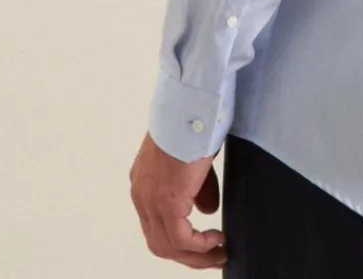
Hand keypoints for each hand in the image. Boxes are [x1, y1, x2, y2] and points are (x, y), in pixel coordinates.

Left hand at [129, 131, 227, 268]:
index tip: (203, 242)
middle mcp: (142, 194)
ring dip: (196, 256)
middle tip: (214, 256)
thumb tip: (207, 210)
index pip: (156, 223)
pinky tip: (218, 239)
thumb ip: (197, 188)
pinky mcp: (166, 202)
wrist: (192, 105)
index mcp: (145, 181)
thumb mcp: (194, 160)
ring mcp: (150, 200)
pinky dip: (200, 246)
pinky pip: (181, 240)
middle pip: (159, 241)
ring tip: (220, 253)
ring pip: (169, 246)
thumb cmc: (195, 119)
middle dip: (189, 255)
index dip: (180, 239)